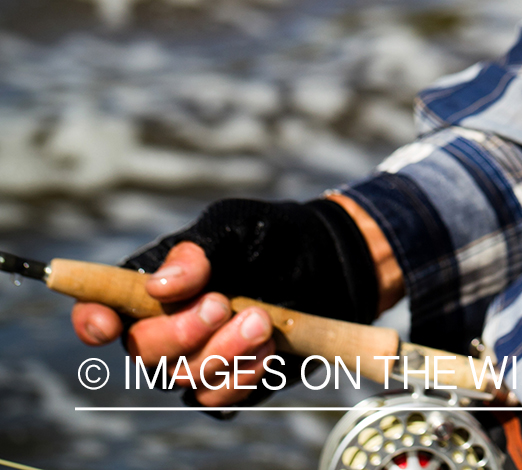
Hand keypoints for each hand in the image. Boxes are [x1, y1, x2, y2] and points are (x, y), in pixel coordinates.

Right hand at [72, 241, 275, 407]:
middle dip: (181, 333)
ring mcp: (195, 360)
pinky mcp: (228, 383)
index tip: (110, 326)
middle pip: (142, 352)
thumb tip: (159, 286)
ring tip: (262, 321)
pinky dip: (243, 376)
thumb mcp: (236, 227)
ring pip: (182, 380)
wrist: (325, 264)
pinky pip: (217, 400)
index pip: (99, 309)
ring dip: (223, 353)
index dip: (92, 322)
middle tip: (221, 305)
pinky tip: (269, 349)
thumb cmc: (269, 239)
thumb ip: (198, 252)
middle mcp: (163, 327)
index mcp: (150, 285)